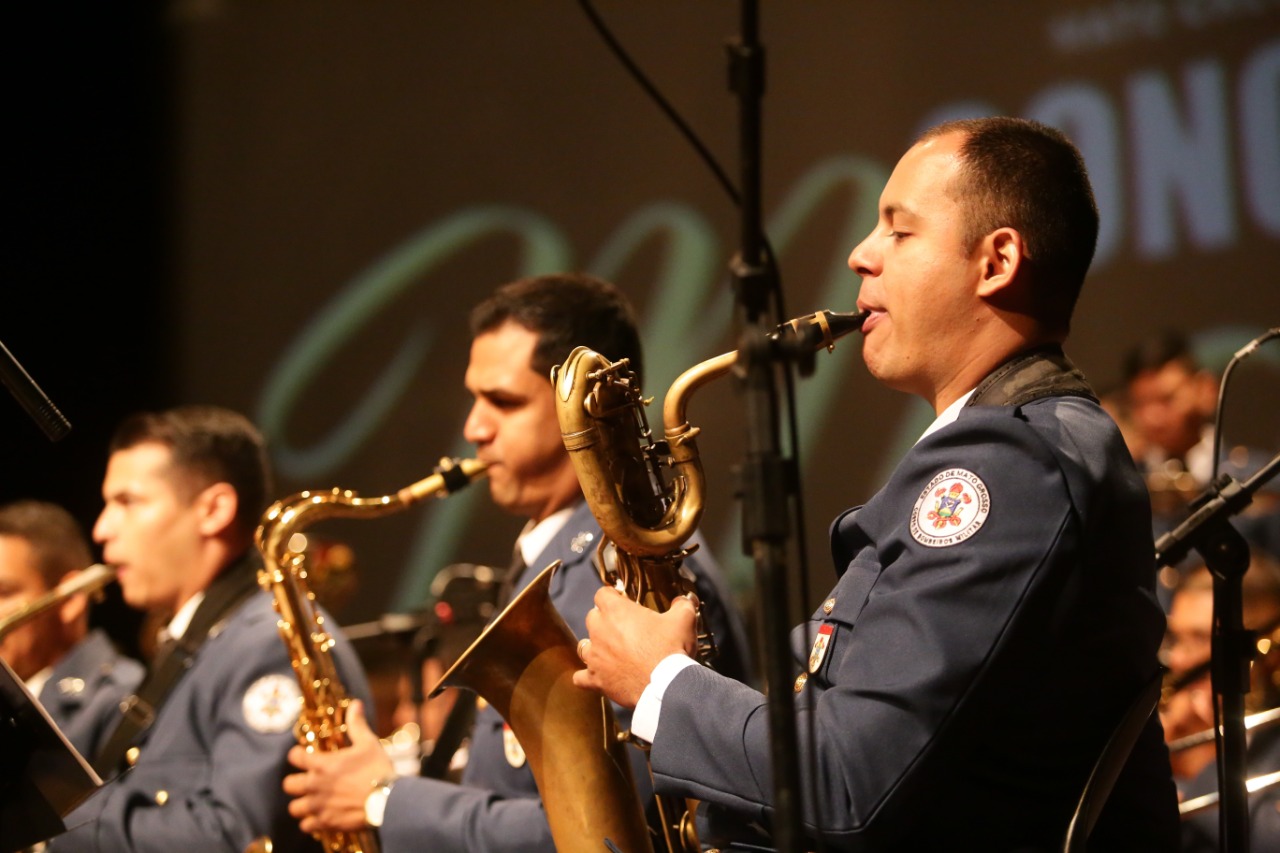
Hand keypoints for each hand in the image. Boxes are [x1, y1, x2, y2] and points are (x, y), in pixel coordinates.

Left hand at [283, 700, 393, 833]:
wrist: (386, 799)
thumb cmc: (377, 769)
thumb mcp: (368, 743)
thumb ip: (356, 724)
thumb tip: (355, 704)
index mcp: (321, 764)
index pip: (294, 757)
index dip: (297, 755)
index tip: (303, 756)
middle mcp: (314, 785)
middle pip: (288, 785)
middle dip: (295, 782)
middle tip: (307, 781)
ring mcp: (318, 806)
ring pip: (294, 808)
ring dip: (301, 804)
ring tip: (311, 801)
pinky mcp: (325, 822)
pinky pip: (306, 826)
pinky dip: (310, 822)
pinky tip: (320, 817)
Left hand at [572, 586, 698, 707]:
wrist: (666, 685)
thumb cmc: (671, 648)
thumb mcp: (683, 620)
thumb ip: (682, 605)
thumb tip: (683, 600)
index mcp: (616, 611)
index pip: (602, 594)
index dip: (612, 596)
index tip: (622, 601)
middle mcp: (599, 630)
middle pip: (592, 618)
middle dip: (604, 620)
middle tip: (623, 628)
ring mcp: (595, 657)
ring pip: (584, 646)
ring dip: (595, 647)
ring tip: (610, 652)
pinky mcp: (596, 680)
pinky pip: (581, 678)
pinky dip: (587, 677)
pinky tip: (598, 677)